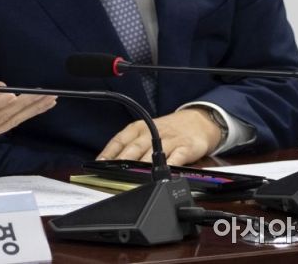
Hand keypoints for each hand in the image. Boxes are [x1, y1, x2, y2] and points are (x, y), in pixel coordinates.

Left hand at [0, 82, 56, 160]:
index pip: (13, 119)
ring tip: (37, 94)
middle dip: (34, 107)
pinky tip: (10, 95)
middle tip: (51, 96)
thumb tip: (3, 87)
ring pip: (2, 115)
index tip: (49, 100)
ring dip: (21, 104)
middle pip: (13, 118)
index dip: (33, 110)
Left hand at [96, 108, 221, 165]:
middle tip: (112, 171)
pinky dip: (169, 165)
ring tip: (132, 176)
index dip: (109, 152)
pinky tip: (162, 173)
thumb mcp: (146, 132)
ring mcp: (169, 140)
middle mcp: (152, 132)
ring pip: (152, 153)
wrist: (198, 121)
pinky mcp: (186, 147)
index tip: (99, 163)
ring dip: (142, 165)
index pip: (120, 139)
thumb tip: (109, 163)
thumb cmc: (168, 130)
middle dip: (122, 160)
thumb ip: (131, 147)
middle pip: (134, 147)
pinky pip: (176, 157)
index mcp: (139, 128)